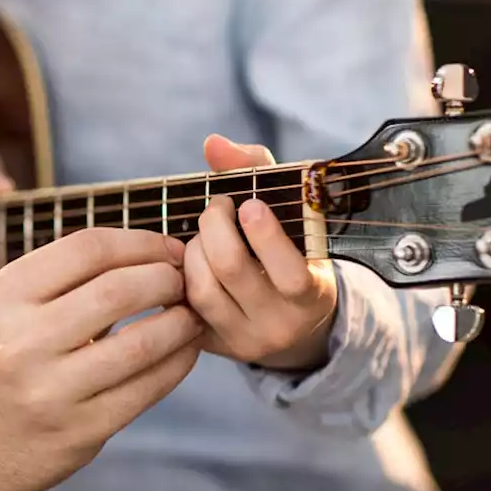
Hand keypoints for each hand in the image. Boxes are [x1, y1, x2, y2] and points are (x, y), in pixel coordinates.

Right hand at [0, 228, 201, 490]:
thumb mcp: (4, 306)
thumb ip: (61, 279)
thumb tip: (149, 252)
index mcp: (4, 296)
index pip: (87, 248)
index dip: (141, 242)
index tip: (168, 249)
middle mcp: (21, 341)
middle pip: (118, 290)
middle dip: (166, 279)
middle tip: (183, 281)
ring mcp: (49, 391)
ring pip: (141, 344)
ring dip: (181, 323)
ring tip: (191, 316)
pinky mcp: (77, 432)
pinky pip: (145, 391)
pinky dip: (177, 364)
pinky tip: (183, 352)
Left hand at [185, 135, 337, 370]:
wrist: (291, 321)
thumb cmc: (289, 250)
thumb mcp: (291, 213)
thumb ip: (258, 170)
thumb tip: (213, 143)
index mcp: (312, 294)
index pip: (290, 273)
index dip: (265, 234)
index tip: (249, 204)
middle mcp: (281, 325)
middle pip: (232, 271)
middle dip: (214, 228)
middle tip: (216, 208)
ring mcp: (244, 341)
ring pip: (202, 291)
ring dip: (193, 250)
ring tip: (201, 235)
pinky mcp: (212, 346)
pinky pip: (182, 308)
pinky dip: (177, 275)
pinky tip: (185, 259)